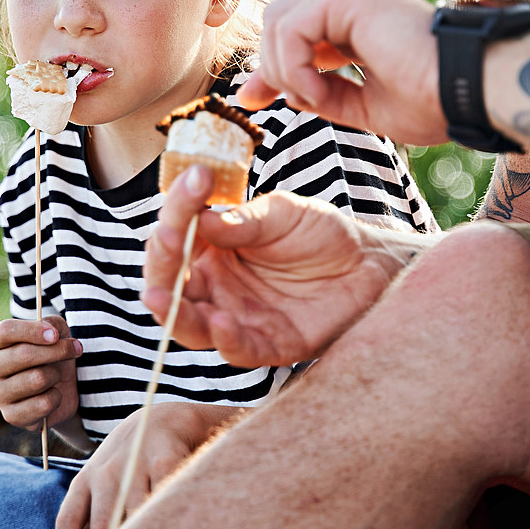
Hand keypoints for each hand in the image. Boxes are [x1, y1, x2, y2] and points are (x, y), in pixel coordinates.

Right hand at [0, 316, 81, 429]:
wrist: (62, 389)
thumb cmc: (53, 353)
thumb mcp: (56, 331)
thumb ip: (52, 323)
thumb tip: (51, 332)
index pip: (6, 331)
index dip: (33, 331)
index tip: (55, 334)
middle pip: (23, 354)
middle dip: (57, 351)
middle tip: (75, 349)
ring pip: (37, 379)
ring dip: (57, 375)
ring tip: (56, 375)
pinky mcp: (11, 416)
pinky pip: (43, 404)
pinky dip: (57, 397)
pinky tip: (52, 395)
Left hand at [48, 402, 244, 528]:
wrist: (161, 419)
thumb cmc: (123, 462)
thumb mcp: (93, 483)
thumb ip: (73, 517)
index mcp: (85, 481)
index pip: (69, 517)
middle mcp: (106, 472)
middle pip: (103, 519)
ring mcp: (135, 463)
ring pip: (136, 510)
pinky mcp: (165, 459)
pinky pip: (164, 493)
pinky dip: (166, 513)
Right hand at [142, 165, 429, 367]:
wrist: (369, 263)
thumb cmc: (321, 233)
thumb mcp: (283, 214)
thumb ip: (245, 222)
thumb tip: (203, 219)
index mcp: (210, 248)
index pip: (177, 231)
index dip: (178, 207)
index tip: (197, 178)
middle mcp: (214, 284)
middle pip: (168, 282)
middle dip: (160, 264)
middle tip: (168, 239)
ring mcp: (236, 317)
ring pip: (189, 325)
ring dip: (173, 312)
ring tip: (164, 295)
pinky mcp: (265, 345)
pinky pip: (236, 350)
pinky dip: (224, 340)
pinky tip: (221, 321)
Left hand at [237, 0, 446, 145]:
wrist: (469, 91)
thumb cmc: (433, 102)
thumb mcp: (362, 107)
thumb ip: (321, 96)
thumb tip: (277, 93)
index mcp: (357, 24)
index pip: (293, 35)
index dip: (269, 68)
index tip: (253, 102)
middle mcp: (351, 3)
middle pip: (277, 23)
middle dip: (268, 67)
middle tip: (277, 103)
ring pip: (278, 22)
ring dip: (282, 70)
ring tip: (314, 100)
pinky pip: (292, 28)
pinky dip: (293, 65)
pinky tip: (318, 92)